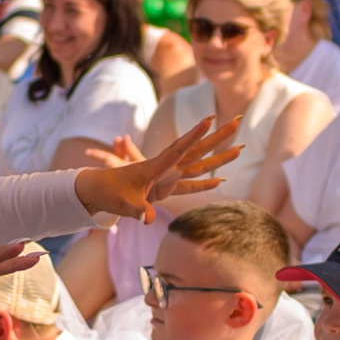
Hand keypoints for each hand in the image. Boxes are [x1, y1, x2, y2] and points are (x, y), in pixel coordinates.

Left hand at [73, 115, 241, 222]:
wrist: (100, 189)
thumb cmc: (111, 193)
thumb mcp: (125, 204)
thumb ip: (138, 210)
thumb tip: (147, 219)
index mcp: (155, 166)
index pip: (179, 148)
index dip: (194, 135)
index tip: (209, 120)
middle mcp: (166, 167)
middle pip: (197, 149)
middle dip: (217, 136)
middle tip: (237, 121)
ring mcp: (168, 175)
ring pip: (199, 163)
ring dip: (218, 155)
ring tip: (239, 146)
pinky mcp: (167, 186)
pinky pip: (190, 184)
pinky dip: (205, 183)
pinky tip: (220, 181)